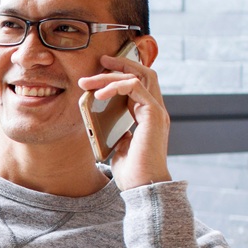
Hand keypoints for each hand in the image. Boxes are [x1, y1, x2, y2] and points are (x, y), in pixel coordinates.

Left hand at [77, 43, 171, 190]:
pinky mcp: (154, 114)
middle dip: (121, 64)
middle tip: (100, 61)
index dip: (122, 74)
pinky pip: (135, 87)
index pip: (140, 84)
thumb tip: (100, 122)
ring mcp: (157, 111)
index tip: (101, 71)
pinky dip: (115, 86)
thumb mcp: (118, 146)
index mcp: (148, 116)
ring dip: (112, 74)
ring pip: (138, 76)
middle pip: (143, 74)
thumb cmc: (132, 172)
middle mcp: (155, 110)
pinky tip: (98, 95)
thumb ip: (116, 132)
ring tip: (90, 80)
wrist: (142, 186)